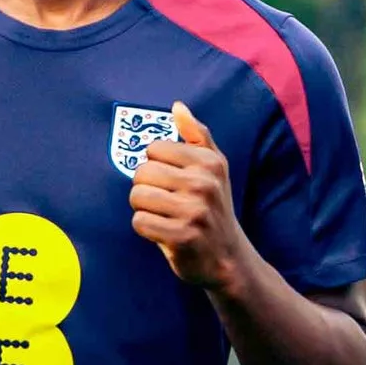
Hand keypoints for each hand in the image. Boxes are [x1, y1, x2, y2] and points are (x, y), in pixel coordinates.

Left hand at [130, 100, 244, 289]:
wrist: (228, 258)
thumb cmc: (215, 209)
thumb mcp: (215, 168)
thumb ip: (197, 135)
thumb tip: (178, 106)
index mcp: (209, 162)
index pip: (154, 149)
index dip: (155, 166)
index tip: (171, 181)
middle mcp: (204, 183)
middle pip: (141, 172)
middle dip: (146, 188)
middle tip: (164, 202)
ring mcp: (194, 211)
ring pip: (137, 197)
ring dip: (144, 209)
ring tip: (163, 216)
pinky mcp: (182, 237)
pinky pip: (140, 222)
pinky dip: (146, 229)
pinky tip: (163, 232)